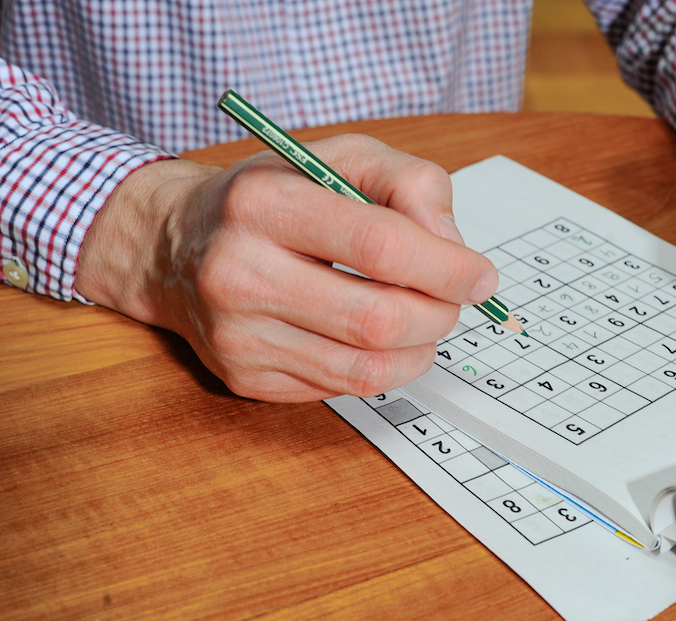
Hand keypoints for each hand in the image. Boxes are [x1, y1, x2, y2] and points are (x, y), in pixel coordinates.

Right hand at [76, 134, 497, 401]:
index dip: (447, 268)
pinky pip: (341, 389)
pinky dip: (381, 368)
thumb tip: (455, 247)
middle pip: (378, 320)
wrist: (173, 248)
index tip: (482, 276)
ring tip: (424, 321)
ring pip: (367, 370)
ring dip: (420, 350)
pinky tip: (377, 339)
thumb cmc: (270, 197)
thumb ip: (408, 182)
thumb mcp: (336, 157)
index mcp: (264, 204)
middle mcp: (239, 274)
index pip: (380, 246)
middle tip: (454, 301)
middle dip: (440, 315)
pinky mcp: (245, 378)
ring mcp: (238, 336)